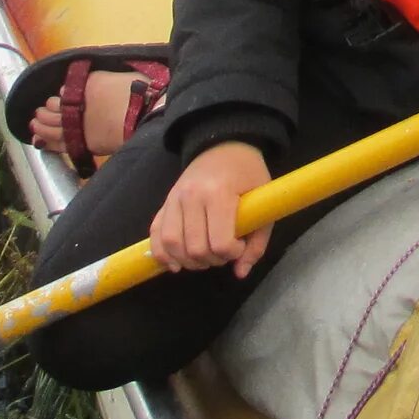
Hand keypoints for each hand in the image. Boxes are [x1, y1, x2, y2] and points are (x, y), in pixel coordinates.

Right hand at [151, 140, 273, 275]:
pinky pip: (155, 235)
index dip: (232, 252)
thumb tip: (241, 273)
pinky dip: (162, 254)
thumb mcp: (263, 202)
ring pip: (172, 245)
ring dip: (189, 262)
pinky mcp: (164, 203)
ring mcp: (174, 198)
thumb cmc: (248, 174)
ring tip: (205, 256)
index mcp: (219, 194)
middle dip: (213, 260)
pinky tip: (176, 264)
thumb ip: (257, 241)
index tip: (240, 244)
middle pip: (196, 249)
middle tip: (224, 251)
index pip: (220, 242)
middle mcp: (192, 196)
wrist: (224, 145)